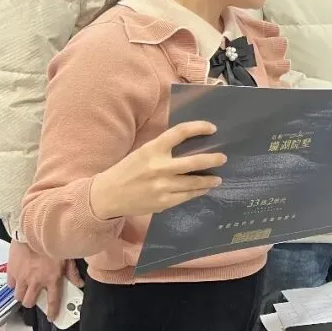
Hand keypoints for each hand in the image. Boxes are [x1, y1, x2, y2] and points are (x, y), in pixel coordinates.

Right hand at [6, 240, 77, 319]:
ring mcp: (22, 278)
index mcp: (52, 279)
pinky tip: (19, 279)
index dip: (52, 311)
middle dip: (32, 303)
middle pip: (30, 302)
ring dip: (23, 295)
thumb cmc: (52, 242)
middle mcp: (36, 282)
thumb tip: (79, 284)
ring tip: (26, 290)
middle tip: (35, 298)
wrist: (32, 231)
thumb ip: (72, 272)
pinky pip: (11, 285)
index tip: (51, 317)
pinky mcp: (12, 271)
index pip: (53, 301)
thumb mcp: (67, 256)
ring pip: (19, 296)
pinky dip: (15, 284)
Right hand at [89, 121, 226, 220]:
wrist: (107, 195)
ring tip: (218, 179)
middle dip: (212, 159)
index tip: (212, 128)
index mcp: (152, 149)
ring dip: (209, 180)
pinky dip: (197, 192)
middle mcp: (159, 167)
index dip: (198, 127)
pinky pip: (186, 196)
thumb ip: (163, 148)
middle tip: (223, 158)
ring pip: (194, 182)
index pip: (180, 132)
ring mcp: (162, 186)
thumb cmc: (127, 170)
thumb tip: (190, 143)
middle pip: (194, 161)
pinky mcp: (163, 202)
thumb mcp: (142, 152)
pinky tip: (203, 189)